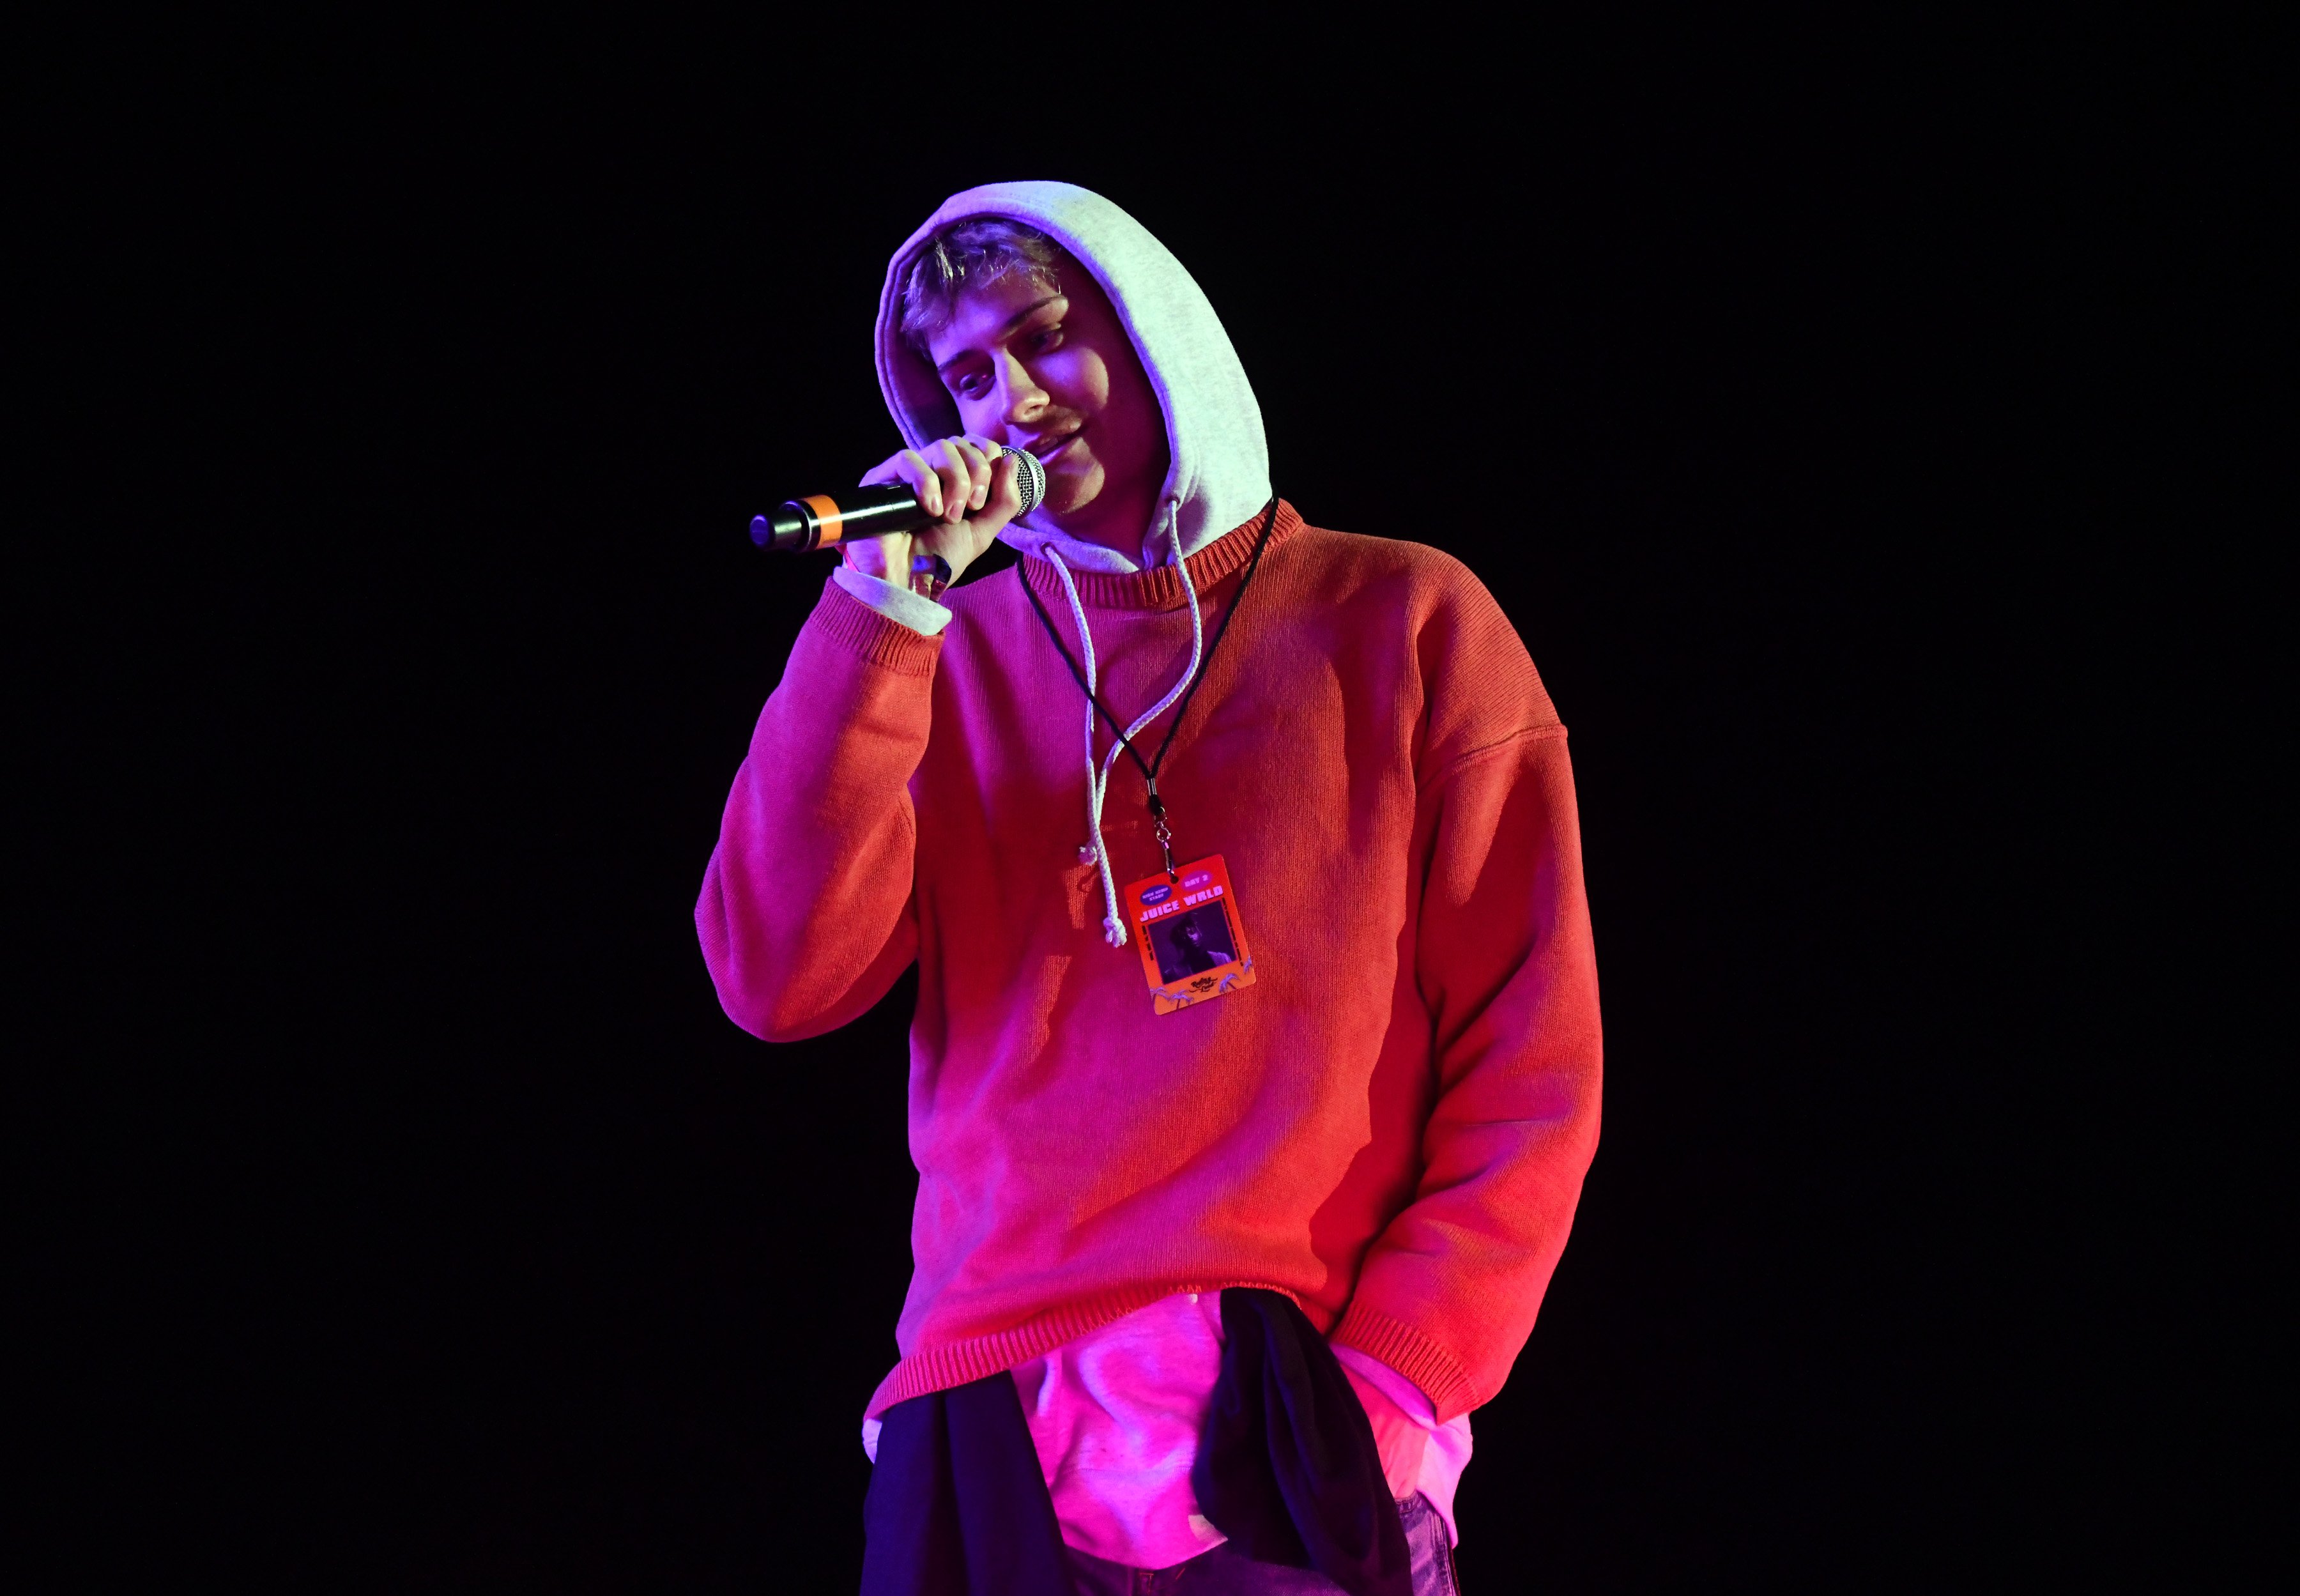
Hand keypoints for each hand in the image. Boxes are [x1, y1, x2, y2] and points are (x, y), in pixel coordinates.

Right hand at [845, 434, 1024, 589]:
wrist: (909, 580)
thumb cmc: (941, 559)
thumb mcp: (982, 532)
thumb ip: (1004, 501)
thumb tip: (1012, 460)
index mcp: (958, 479)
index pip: (979, 446)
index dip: (988, 462)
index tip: (983, 500)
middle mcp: (934, 470)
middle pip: (962, 443)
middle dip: (975, 473)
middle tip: (970, 508)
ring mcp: (909, 472)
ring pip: (940, 446)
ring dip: (955, 479)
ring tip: (948, 514)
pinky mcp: (883, 477)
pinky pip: (908, 458)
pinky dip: (926, 481)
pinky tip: (930, 509)